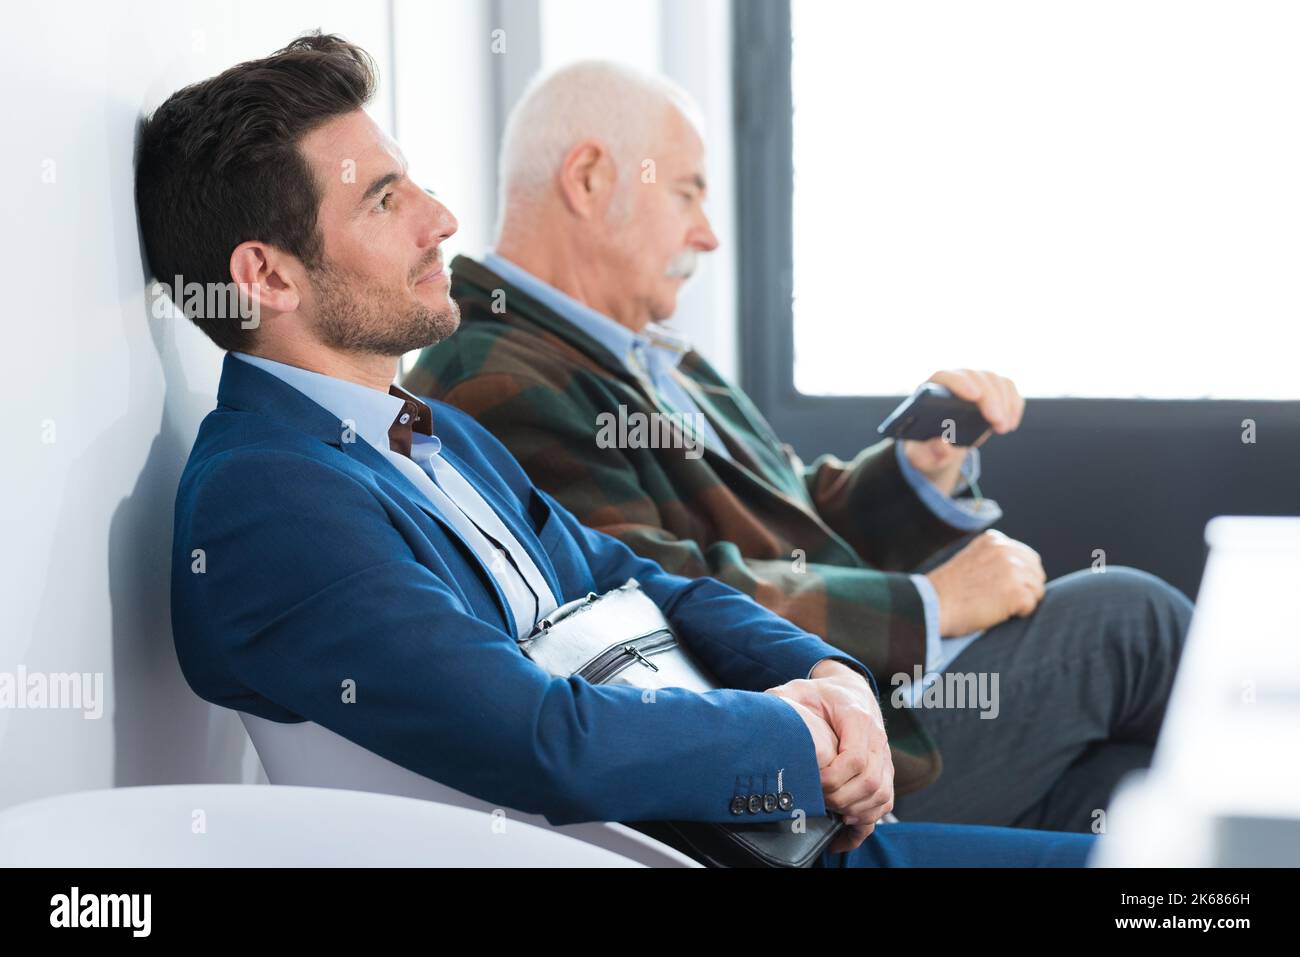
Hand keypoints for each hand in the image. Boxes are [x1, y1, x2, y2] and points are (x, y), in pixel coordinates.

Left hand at [767, 670, 893, 852]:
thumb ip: (781, 700)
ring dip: (855, 811)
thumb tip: (762, 716)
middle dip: (840, 799)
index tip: (812, 782)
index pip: (854, 758)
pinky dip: (868, 817)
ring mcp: (884, 757)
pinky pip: (885, 801)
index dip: (833, 778)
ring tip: (830, 815)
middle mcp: (877, 739)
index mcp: (857, 718)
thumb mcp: (799, 689)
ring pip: (881, 795)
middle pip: (869, 782)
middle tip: (816, 802)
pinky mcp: (885, 770)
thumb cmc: (822, 694)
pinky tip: (846, 825)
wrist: (851, 691)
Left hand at [903, 369, 1024, 493]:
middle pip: (974, 377)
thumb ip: (927, 453)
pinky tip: (1010, 424)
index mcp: (928, 393)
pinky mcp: (992, 390)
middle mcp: (953, 382)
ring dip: (1003, 403)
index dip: (959, 383)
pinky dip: (1013, 405)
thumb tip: (943, 444)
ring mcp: (974, 383)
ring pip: (994, 381)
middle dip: (989, 398)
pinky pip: (1007, 388)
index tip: (974, 396)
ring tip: (1002, 428)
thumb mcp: (923, 456)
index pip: (944, 377)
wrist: (940, 448)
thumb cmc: (927, 449)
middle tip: (996, 421)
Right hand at [925, 529, 1045, 636]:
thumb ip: (993, 558)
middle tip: (1002, 601)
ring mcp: (1013, 570)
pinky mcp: (1016, 592)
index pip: (1027, 557)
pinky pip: (1031, 606)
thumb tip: (1019, 571)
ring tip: (996, 606)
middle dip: (1025, 588)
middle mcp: (1006, 550)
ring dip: (1021, 602)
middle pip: (1036, 572)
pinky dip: (1018, 614)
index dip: (1020, 576)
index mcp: (994, 540)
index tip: (1002, 587)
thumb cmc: (946, 589)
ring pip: (1037, 590)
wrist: (932, 603)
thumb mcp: (970, 560)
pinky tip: (997, 613)